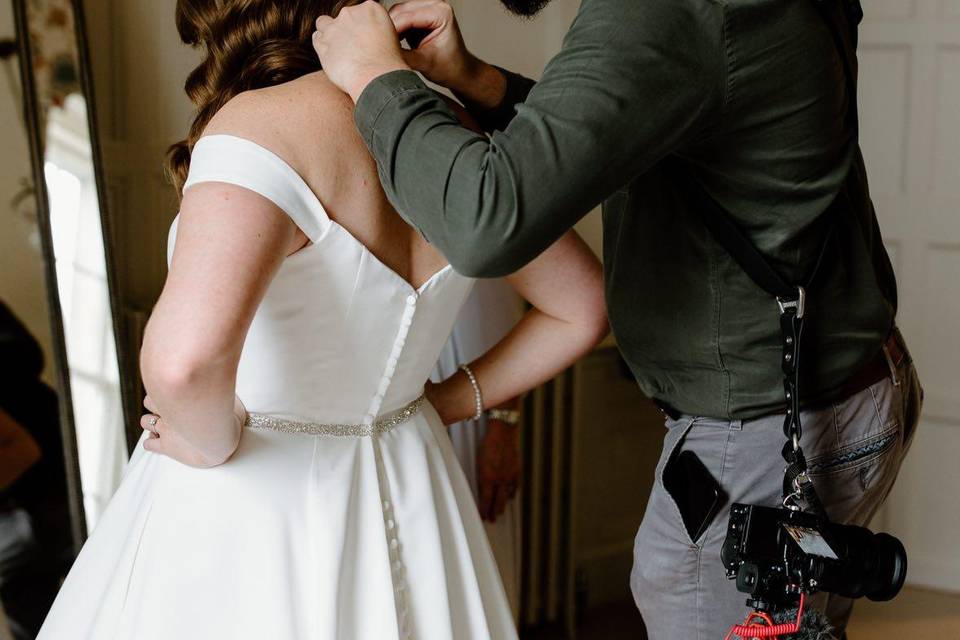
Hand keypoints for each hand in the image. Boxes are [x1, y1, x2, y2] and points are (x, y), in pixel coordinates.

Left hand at [140, 395, 243, 467]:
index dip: (166, 391)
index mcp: (179, 393)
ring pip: (145, 421)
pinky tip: (161, 444)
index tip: (176, 394)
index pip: (162, 385)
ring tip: (163, 427)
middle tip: (170, 409)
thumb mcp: (225, 395)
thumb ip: (219, 389)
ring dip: (153, 423)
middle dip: (158, 404)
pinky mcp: (165, 447)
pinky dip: (152, 443)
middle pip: (150, 401)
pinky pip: (148, 444)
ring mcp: (165, 428)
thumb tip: (225, 381)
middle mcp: (168, 409)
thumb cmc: (225, 414)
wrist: (217, 439)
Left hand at [313, 1, 409, 101]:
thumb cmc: (388, 64)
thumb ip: (380, 31)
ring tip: (340, 50)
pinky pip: (317, 38)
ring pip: (324, 23)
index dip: (364, 26)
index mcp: (371, 9)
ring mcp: (334, 28)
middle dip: (348, 30)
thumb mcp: (395, 39)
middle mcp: (350, 14)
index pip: (363, 11)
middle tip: (356, 49)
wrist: (376, 77)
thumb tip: (375, 38)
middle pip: (345, 16)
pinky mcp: (322, 43)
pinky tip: (332, 56)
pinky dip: (322, 45)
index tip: (368, 39)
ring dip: (330, 33)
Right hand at [388, 1, 505, 109]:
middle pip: (401, 11)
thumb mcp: (424, 64)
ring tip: (381, 47)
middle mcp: (435, 4)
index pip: (408, 17)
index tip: (377, 47)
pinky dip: (393, 30)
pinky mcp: (421, 14)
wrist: (459, 71)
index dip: (390, 32)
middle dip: (388, 29)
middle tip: (375, 47)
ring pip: (398, 13)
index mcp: (441, 12)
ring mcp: (428, 7)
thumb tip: (380, 54)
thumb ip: (403, 56)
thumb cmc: (449, 68)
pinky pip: (400, 18)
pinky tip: (388, 43)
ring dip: (388, 29)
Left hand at [477, 419, 520, 521]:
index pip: (486, 500)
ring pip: (507, 496)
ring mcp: (510, 476)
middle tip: (491, 520)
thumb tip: (480, 488)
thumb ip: (480, 477)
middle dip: (494, 512)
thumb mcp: (478, 462)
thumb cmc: (487, 444)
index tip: (483, 517)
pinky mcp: (517, 470)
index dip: (484, 510)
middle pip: (497, 501)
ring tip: (500, 512)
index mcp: (488, 478)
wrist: (503, 433)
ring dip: (503, 504)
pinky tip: (510, 497)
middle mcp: (500, 479)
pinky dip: (512, 493)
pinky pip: (515, 486)